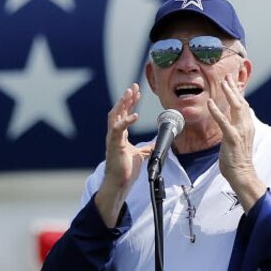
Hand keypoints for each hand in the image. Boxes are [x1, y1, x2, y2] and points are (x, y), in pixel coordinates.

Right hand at [94, 84, 152, 226]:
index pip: (123, 113)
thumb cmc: (126, 170)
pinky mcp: (114, 145)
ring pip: (114, 115)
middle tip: (134, 86)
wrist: (120, 183)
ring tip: (130, 93)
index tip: (137, 92)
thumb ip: (147, 147)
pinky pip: (118, 129)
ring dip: (122, 103)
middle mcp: (114, 134)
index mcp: (119, 135)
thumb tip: (157, 143)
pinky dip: (126, 120)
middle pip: (118, 110)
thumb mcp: (141, 155)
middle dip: (126, 98)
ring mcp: (112, 139)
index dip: (130, 102)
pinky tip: (135, 114)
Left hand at [207, 77, 265, 211]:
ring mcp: (240, 131)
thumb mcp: (238, 141)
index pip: (244, 105)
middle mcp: (246, 126)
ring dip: (228, 94)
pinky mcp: (232, 138)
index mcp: (247, 127)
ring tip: (222, 82)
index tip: (233, 82)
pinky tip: (210, 102)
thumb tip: (230, 122)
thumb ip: (236, 129)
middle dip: (234, 88)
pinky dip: (216, 111)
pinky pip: (224, 121)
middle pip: (241, 102)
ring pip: (236, 107)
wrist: (243, 174)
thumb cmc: (238, 160)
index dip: (238, 93)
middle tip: (227, 76)